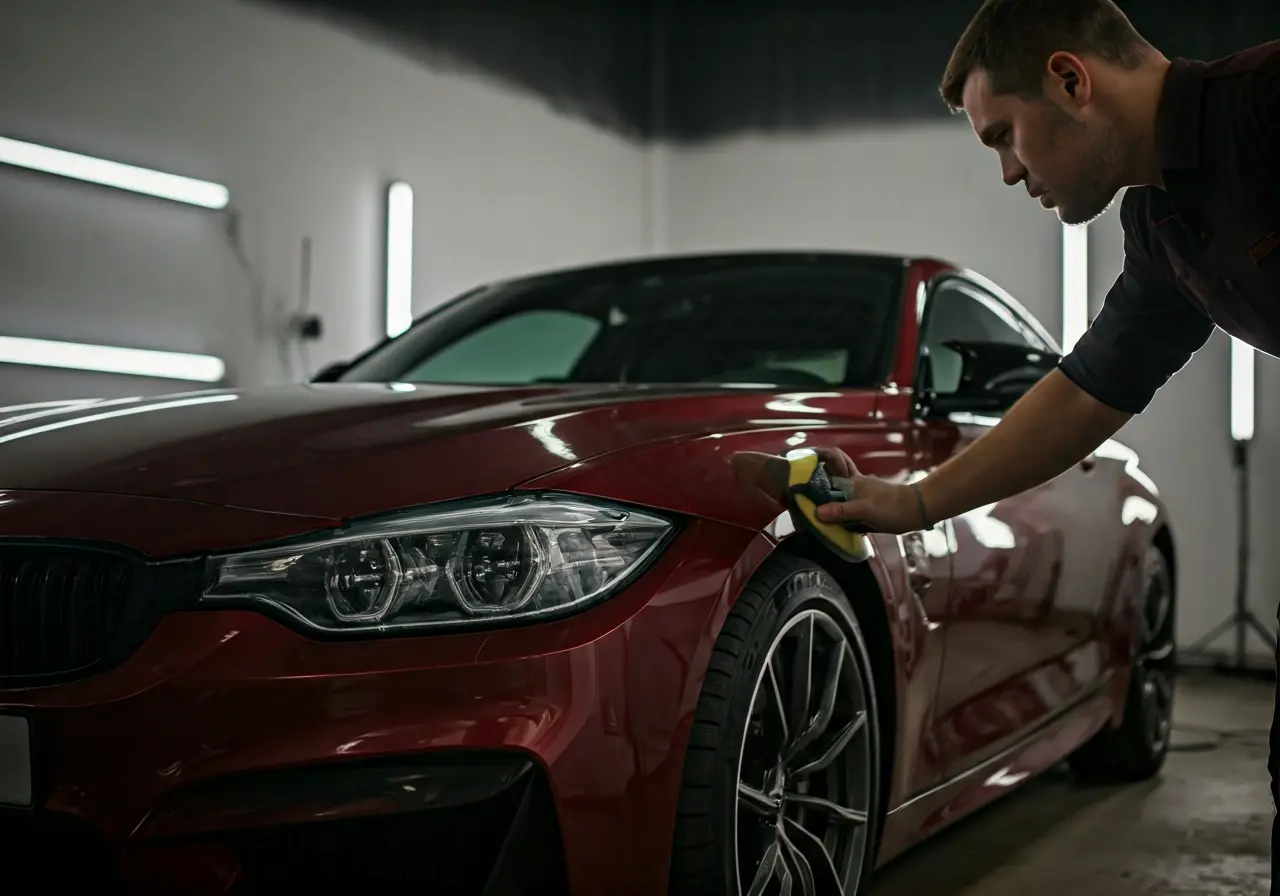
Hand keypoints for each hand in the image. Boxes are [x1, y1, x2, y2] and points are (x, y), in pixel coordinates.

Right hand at [732, 447, 930, 535]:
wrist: (917, 511)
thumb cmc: (893, 507)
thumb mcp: (865, 509)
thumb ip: (841, 511)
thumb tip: (816, 512)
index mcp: (849, 483)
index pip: (824, 467)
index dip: (808, 464)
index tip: (789, 465)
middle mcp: (850, 487)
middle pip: (825, 483)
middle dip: (808, 485)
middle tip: (790, 495)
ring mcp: (856, 498)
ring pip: (832, 496)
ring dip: (820, 501)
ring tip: (803, 512)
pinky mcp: (862, 510)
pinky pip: (841, 510)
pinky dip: (833, 515)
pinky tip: (827, 524)